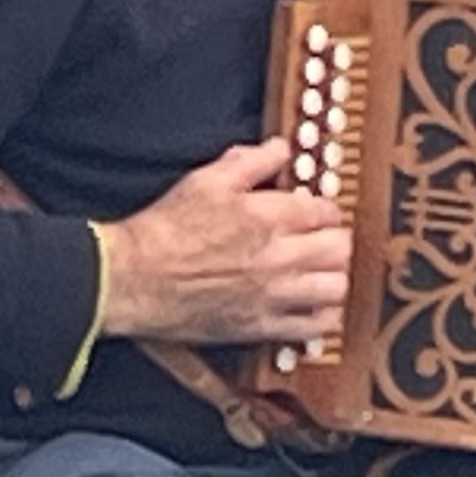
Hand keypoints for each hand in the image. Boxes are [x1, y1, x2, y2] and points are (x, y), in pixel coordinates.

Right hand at [97, 139, 349, 348]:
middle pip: (340, 249)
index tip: (319, 212)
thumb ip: (250, 161)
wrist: (136, 278)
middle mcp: (278, 257)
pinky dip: (322, 317)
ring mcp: (273, 295)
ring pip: (335, 288)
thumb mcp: (205, 180)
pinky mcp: (262, 326)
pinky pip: (314, 328)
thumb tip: (280, 149)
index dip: (327, 209)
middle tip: (324, 239)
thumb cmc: (165, 229)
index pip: (325, 211)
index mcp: (268, 216)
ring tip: (322, 272)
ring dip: (334, 277)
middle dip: (336, 240)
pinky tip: (312, 306)